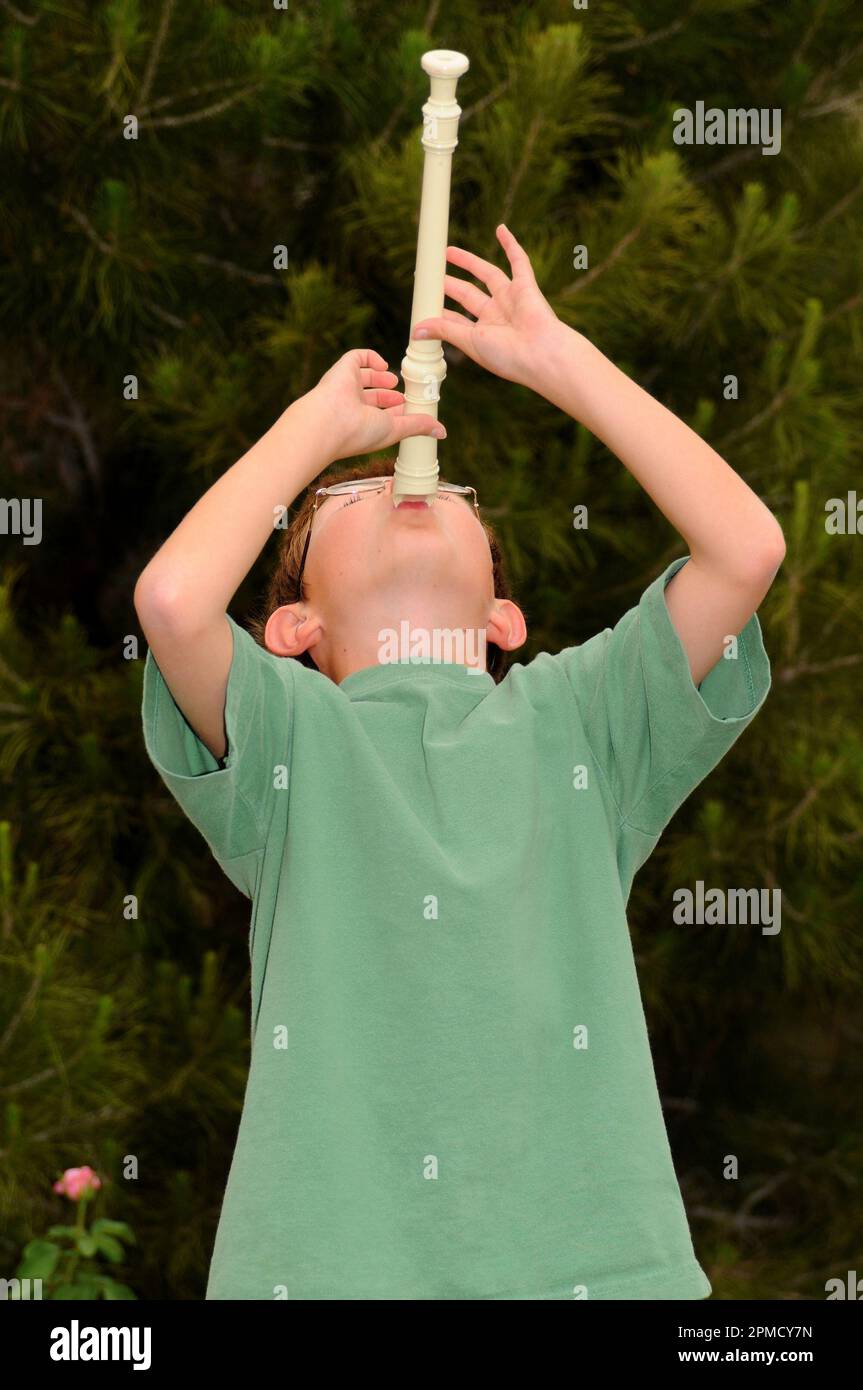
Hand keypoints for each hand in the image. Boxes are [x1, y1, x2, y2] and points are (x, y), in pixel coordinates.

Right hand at [298, 348, 445, 461]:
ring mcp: (347, 388)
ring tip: (394, 380)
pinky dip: (371, 358)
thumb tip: (441, 432)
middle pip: (374, 398)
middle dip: (391, 395)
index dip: (397, 411)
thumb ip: (418, 426)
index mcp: (363, 425)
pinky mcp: (343, 369)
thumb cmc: (359, 432)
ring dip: (381, 377)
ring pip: (364, 377)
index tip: (411, 408)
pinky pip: (356, 357)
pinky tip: (383, 365)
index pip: (382, 416)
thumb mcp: (396, 429)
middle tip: (405, 394)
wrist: (329, 422)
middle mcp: (353, 407)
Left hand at [411, 224, 562, 392]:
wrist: (541, 354)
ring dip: (469, 262)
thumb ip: (444, 331)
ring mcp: (511, 300)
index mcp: (483, 335)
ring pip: (487, 275)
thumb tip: (415, 331)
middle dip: (450, 284)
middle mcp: (497, 317)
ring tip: (448, 251)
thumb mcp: (469, 342)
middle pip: (468, 294)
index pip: (456, 320)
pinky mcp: (526, 286)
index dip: (440, 311)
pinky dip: (511, 244)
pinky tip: (501, 229)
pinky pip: (519, 261)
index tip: (423, 302)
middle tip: (432, 273)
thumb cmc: (507, 356)